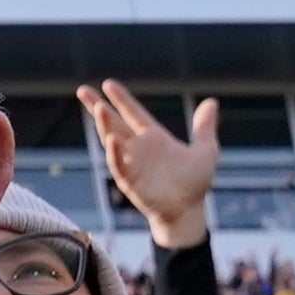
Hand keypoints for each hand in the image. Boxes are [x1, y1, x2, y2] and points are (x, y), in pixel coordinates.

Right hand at [81, 81, 223, 247]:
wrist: (187, 211)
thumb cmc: (195, 182)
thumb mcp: (206, 151)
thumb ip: (204, 127)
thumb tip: (211, 102)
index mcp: (153, 137)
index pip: (133, 113)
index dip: (121, 99)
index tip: (108, 84)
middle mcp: (138, 147)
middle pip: (114, 122)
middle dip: (98, 106)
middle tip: (82, 90)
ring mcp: (131, 163)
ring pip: (112, 139)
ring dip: (105, 124)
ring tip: (99, 107)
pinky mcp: (130, 181)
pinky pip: (119, 165)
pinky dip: (114, 153)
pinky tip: (112, 140)